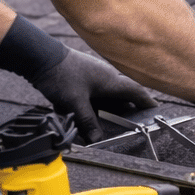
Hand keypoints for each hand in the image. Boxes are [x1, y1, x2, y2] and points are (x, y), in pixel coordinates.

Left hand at [29, 48, 157, 143]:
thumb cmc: (61, 74)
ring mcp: (93, 75)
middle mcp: (105, 76)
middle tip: (133, 120)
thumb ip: (87, 121)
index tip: (154, 109)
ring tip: (109, 121)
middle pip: (122, 94)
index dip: (146, 101)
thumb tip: (96, 138)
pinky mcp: (81, 77)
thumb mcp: (75, 102)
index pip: (135, 90)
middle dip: (128, 107)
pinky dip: (94, 104)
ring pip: (107, 94)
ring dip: (109, 106)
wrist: (40, 56)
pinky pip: (94, 92)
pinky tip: (85, 113)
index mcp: (110, 80)